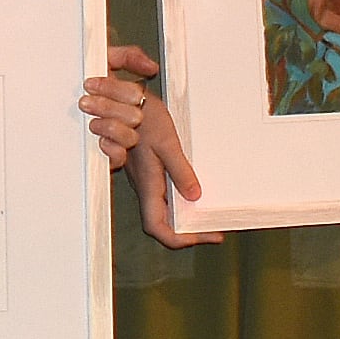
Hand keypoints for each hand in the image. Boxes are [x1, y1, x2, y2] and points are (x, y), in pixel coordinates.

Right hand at [81, 45, 211, 248]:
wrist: (125, 99)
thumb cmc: (146, 119)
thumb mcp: (167, 143)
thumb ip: (180, 171)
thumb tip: (195, 196)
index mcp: (147, 185)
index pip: (159, 227)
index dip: (182, 239)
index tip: (211, 235)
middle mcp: (144, 187)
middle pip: (162, 223)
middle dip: (188, 231)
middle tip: (213, 228)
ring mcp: (145, 179)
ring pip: (163, 210)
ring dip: (184, 216)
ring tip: (207, 214)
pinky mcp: (147, 169)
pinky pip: (163, 195)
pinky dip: (180, 200)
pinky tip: (194, 192)